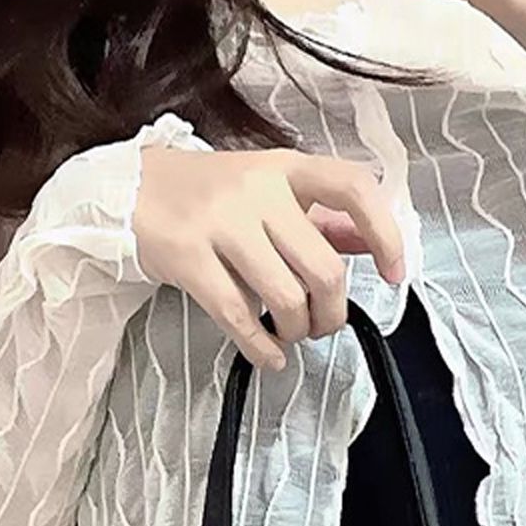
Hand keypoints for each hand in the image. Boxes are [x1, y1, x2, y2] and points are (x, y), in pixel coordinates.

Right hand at [135, 146, 405, 370]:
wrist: (132, 190)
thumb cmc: (212, 196)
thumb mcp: (269, 191)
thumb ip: (318, 216)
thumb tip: (368, 242)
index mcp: (286, 169)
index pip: (353, 189)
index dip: (384, 234)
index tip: (393, 273)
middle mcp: (258, 191)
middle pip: (323, 268)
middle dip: (331, 312)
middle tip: (322, 325)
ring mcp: (222, 224)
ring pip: (285, 297)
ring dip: (297, 331)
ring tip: (289, 335)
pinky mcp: (190, 258)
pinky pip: (239, 316)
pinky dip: (261, 348)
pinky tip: (269, 356)